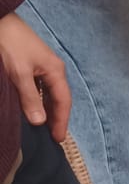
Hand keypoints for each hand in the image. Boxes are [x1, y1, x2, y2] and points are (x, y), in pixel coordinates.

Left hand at [0, 13, 71, 141]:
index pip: (63, 101)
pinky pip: (40, 87)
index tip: (58, 139)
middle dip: (56, 117)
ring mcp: (42, 66)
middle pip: (59, 98)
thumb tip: (40, 122)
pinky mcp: (32, 64)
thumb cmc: (10, 44)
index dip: (61, 121)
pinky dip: (38, 100)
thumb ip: (30, 98)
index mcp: (55, 71)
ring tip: (43, 126)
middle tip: (52, 136)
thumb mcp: (19, 74)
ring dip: (47, 109)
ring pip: (49, 93)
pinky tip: (31, 107)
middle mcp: (53, 69)